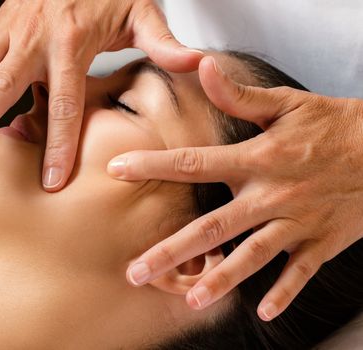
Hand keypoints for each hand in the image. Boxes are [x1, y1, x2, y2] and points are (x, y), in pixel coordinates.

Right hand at [0, 0, 202, 190]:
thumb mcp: (145, 13)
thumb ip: (165, 44)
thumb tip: (196, 64)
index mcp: (71, 46)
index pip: (64, 105)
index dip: (59, 146)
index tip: (50, 182)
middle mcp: (35, 38)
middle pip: (5, 85)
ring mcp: (14, 27)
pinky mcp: (1, 17)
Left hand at [108, 56, 362, 320]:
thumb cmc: (334, 126)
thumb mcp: (287, 104)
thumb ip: (239, 95)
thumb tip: (203, 68)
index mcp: (257, 159)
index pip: (193, 162)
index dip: (152, 165)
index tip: (116, 169)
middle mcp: (271, 195)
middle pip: (213, 227)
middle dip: (171, 250)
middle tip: (136, 271)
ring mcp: (297, 223)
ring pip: (251, 257)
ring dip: (220, 280)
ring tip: (190, 299)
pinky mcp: (321, 243)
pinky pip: (300, 274)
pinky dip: (285, 294)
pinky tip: (265, 313)